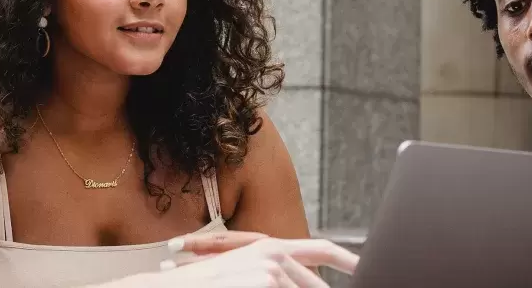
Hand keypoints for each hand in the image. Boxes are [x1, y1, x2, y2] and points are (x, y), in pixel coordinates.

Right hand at [136, 231, 358, 286]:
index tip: (364, 266)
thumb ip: (274, 276)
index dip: (348, 257)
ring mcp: (270, 270)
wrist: (167, 286)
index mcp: (269, 247)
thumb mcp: (242, 275)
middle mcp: (273, 254)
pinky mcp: (266, 282)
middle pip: (315, 286)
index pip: (321, 250)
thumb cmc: (201, 285)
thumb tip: (295, 283)